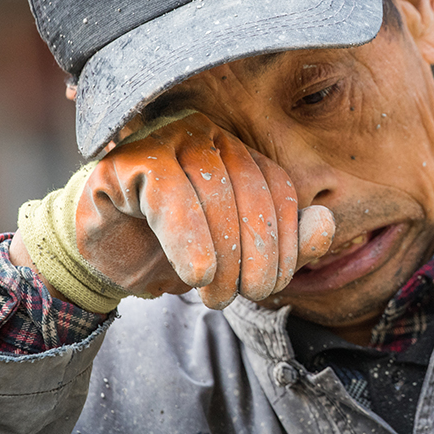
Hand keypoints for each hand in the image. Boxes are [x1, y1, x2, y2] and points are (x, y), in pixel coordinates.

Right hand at [17, 112, 334, 311]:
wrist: (107, 260)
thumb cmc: (176, 253)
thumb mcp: (239, 257)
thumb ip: (286, 243)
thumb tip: (326, 223)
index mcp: (241, 154)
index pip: (280, 189)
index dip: (286, 241)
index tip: (275, 285)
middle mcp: (208, 136)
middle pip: (250, 188)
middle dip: (256, 252)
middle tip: (245, 295)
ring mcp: (167, 140)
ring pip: (212, 190)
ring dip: (223, 254)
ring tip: (216, 296)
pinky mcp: (128, 159)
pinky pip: (168, 192)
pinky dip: (188, 236)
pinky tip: (196, 272)